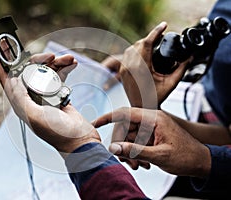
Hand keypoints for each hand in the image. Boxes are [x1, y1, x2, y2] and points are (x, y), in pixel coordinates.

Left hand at [0, 52, 100, 154]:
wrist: (81, 142)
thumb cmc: (59, 133)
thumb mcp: (36, 117)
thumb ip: (21, 98)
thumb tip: (12, 79)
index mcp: (22, 105)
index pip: (8, 82)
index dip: (5, 65)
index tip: (5, 48)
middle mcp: (32, 99)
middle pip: (30, 72)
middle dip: (39, 61)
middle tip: (51, 57)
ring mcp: (46, 96)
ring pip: (46, 72)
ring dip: (57, 63)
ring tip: (69, 59)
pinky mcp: (60, 95)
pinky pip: (59, 77)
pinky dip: (64, 69)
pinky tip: (72, 64)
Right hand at [93, 107, 210, 177]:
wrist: (201, 162)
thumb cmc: (186, 156)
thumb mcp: (159, 155)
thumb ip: (134, 150)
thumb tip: (113, 148)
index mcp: (154, 118)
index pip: (125, 113)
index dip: (107, 118)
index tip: (95, 124)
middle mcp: (151, 120)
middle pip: (125, 128)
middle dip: (122, 145)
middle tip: (126, 161)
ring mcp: (151, 127)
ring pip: (129, 136)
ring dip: (129, 151)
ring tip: (137, 165)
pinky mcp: (152, 135)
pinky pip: (136, 141)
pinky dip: (135, 152)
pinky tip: (142, 162)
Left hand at [103, 22, 191, 106]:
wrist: (140, 108)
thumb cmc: (155, 98)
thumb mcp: (171, 83)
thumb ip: (182, 68)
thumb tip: (190, 56)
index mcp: (141, 68)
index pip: (147, 43)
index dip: (156, 32)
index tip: (164, 25)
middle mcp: (130, 66)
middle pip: (140, 43)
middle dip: (151, 38)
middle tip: (161, 37)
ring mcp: (124, 68)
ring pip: (132, 47)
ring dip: (142, 43)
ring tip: (154, 44)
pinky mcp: (121, 70)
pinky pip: (127, 54)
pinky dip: (135, 50)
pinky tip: (143, 52)